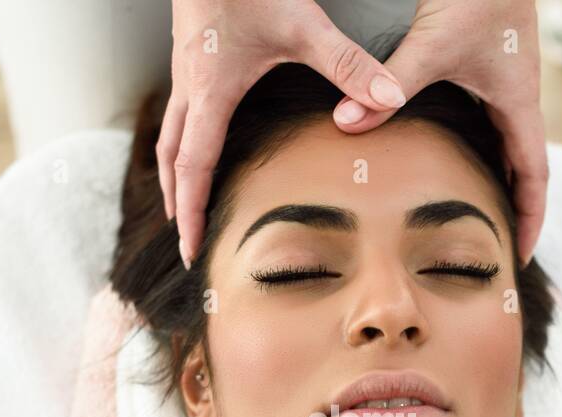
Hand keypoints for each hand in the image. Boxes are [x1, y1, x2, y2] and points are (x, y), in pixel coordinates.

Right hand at [161, 0, 408, 267]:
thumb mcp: (303, 22)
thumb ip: (348, 65)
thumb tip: (390, 100)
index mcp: (211, 92)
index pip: (194, 168)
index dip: (192, 213)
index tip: (192, 249)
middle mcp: (191, 86)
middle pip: (173, 160)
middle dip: (179, 204)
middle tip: (187, 241)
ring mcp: (187, 68)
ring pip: (171, 134)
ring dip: (176, 173)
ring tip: (185, 202)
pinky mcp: (193, 52)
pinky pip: (180, 110)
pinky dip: (183, 140)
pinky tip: (201, 141)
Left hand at [330, 0, 547, 264]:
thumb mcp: (430, 42)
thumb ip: (387, 83)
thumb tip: (345, 124)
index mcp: (518, 101)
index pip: (534, 176)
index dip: (529, 218)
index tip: (522, 254)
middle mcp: (516, 95)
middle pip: (522, 167)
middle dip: (512, 206)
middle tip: (496, 244)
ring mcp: (503, 79)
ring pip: (503, 142)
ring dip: (494, 177)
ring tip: (473, 212)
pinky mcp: (486, 62)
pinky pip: (486, 118)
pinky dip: (476, 145)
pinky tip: (449, 157)